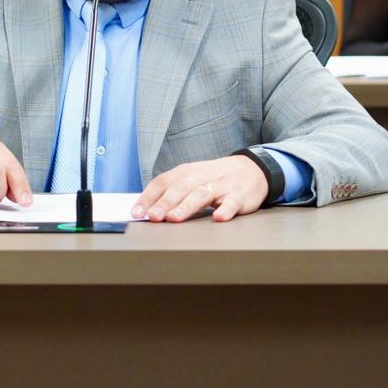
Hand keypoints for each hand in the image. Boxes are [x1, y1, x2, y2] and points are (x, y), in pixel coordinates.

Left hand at [132, 155, 268, 222]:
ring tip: (174, 218)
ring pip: (201, 195)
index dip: (148, 197)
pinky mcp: (239, 195)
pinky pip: (232, 202)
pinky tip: (219, 218)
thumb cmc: (213, 178)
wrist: (250, 169)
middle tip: (152, 217)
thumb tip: (145, 210)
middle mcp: (200, 177)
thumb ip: (170, 192)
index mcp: (185, 173)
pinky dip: (226, 209)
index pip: (162, 182)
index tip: (136, 212)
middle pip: (180, 189)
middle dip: (165, 203)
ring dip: (187, 207)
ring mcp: (220, 185)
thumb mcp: (191, 179)